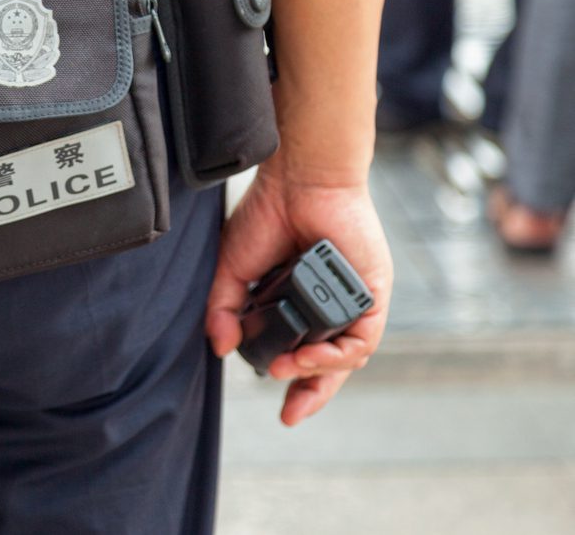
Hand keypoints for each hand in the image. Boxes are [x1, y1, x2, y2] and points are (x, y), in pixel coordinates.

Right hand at [205, 157, 392, 425]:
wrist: (297, 179)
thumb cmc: (268, 214)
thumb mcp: (234, 270)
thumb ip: (226, 309)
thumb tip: (221, 348)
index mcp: (299, 301)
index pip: (301, 353)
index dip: (294, 384)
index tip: (285, 414)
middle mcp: (329, 304)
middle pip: (329, 365)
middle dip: (312, 394)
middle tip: (291, 412)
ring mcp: (352, 300)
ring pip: (345, 357)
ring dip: (317, 372)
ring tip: (288, 370)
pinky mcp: (371, 292)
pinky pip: (362, 338)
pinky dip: (338, 354)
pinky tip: (312, 357)